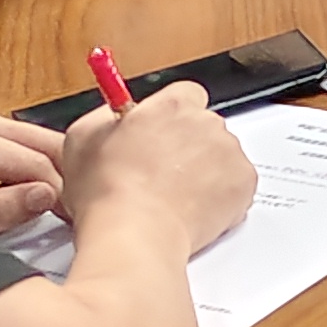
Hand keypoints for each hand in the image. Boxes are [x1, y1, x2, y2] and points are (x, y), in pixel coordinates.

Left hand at [0, 105, 67, 233]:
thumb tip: (48, 195)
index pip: (37, 164)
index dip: (59, 197)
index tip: (72, 226)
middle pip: (48, 145)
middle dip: (64, 181)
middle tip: (74, 219)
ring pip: (45, 141)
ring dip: (56, 174)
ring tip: (58, 210)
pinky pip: (30, 143)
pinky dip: (42, 168)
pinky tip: (39, 194)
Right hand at [55, 83, 255, 262]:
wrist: (136, 233)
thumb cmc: (106, 192)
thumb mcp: (82, 138)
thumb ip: (105, 117)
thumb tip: (115, 113)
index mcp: (172, 105)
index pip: (186, 94)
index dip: (171, 116)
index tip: (159, 132)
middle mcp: (206, 122)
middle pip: (203, 126)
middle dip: (186, 146)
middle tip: (161, 173)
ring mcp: (230, 152)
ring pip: (220, 156)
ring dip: (203, 171)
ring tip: (171, 198)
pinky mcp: (244, 183)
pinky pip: (235, 184)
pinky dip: (220, 196)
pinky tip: (191, 210)